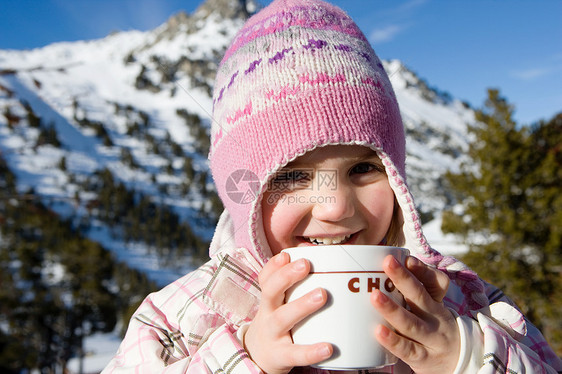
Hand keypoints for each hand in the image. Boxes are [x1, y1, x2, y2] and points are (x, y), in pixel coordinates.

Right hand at [244, 252, 332, 373]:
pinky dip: (311, 351)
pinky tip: (328, 347)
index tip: (286, 255)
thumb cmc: (277, 325)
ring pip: (282, 318)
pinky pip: (295, 354)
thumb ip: (295, 287)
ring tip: (322, 294)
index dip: (274, 267)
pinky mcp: (280, 356)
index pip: (266, 279)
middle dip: (286, 277)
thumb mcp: (278, 305)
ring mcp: (272, 335)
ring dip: (301, 305)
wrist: (257, 358)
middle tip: (305, 265)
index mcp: (270, 300)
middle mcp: (267, 314)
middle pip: (270, 292)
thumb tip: (327, 264)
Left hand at [371, 255, 459, 373]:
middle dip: (403, 278)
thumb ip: (409, 293)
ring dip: (392, 309)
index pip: (435, 282)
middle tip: (387, 262)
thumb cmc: (434, 329)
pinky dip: (392, 340)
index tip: (406, 258)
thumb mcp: (429, 309)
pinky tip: (378, 331)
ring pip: (411, 323)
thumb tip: (381, 271)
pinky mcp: (423, 359)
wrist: (462, 362)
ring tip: (374, 295)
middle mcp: (435, 318)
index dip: (421, 269)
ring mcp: (430, 339)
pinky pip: (407, 349)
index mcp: (436, 302)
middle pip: (420, 296)